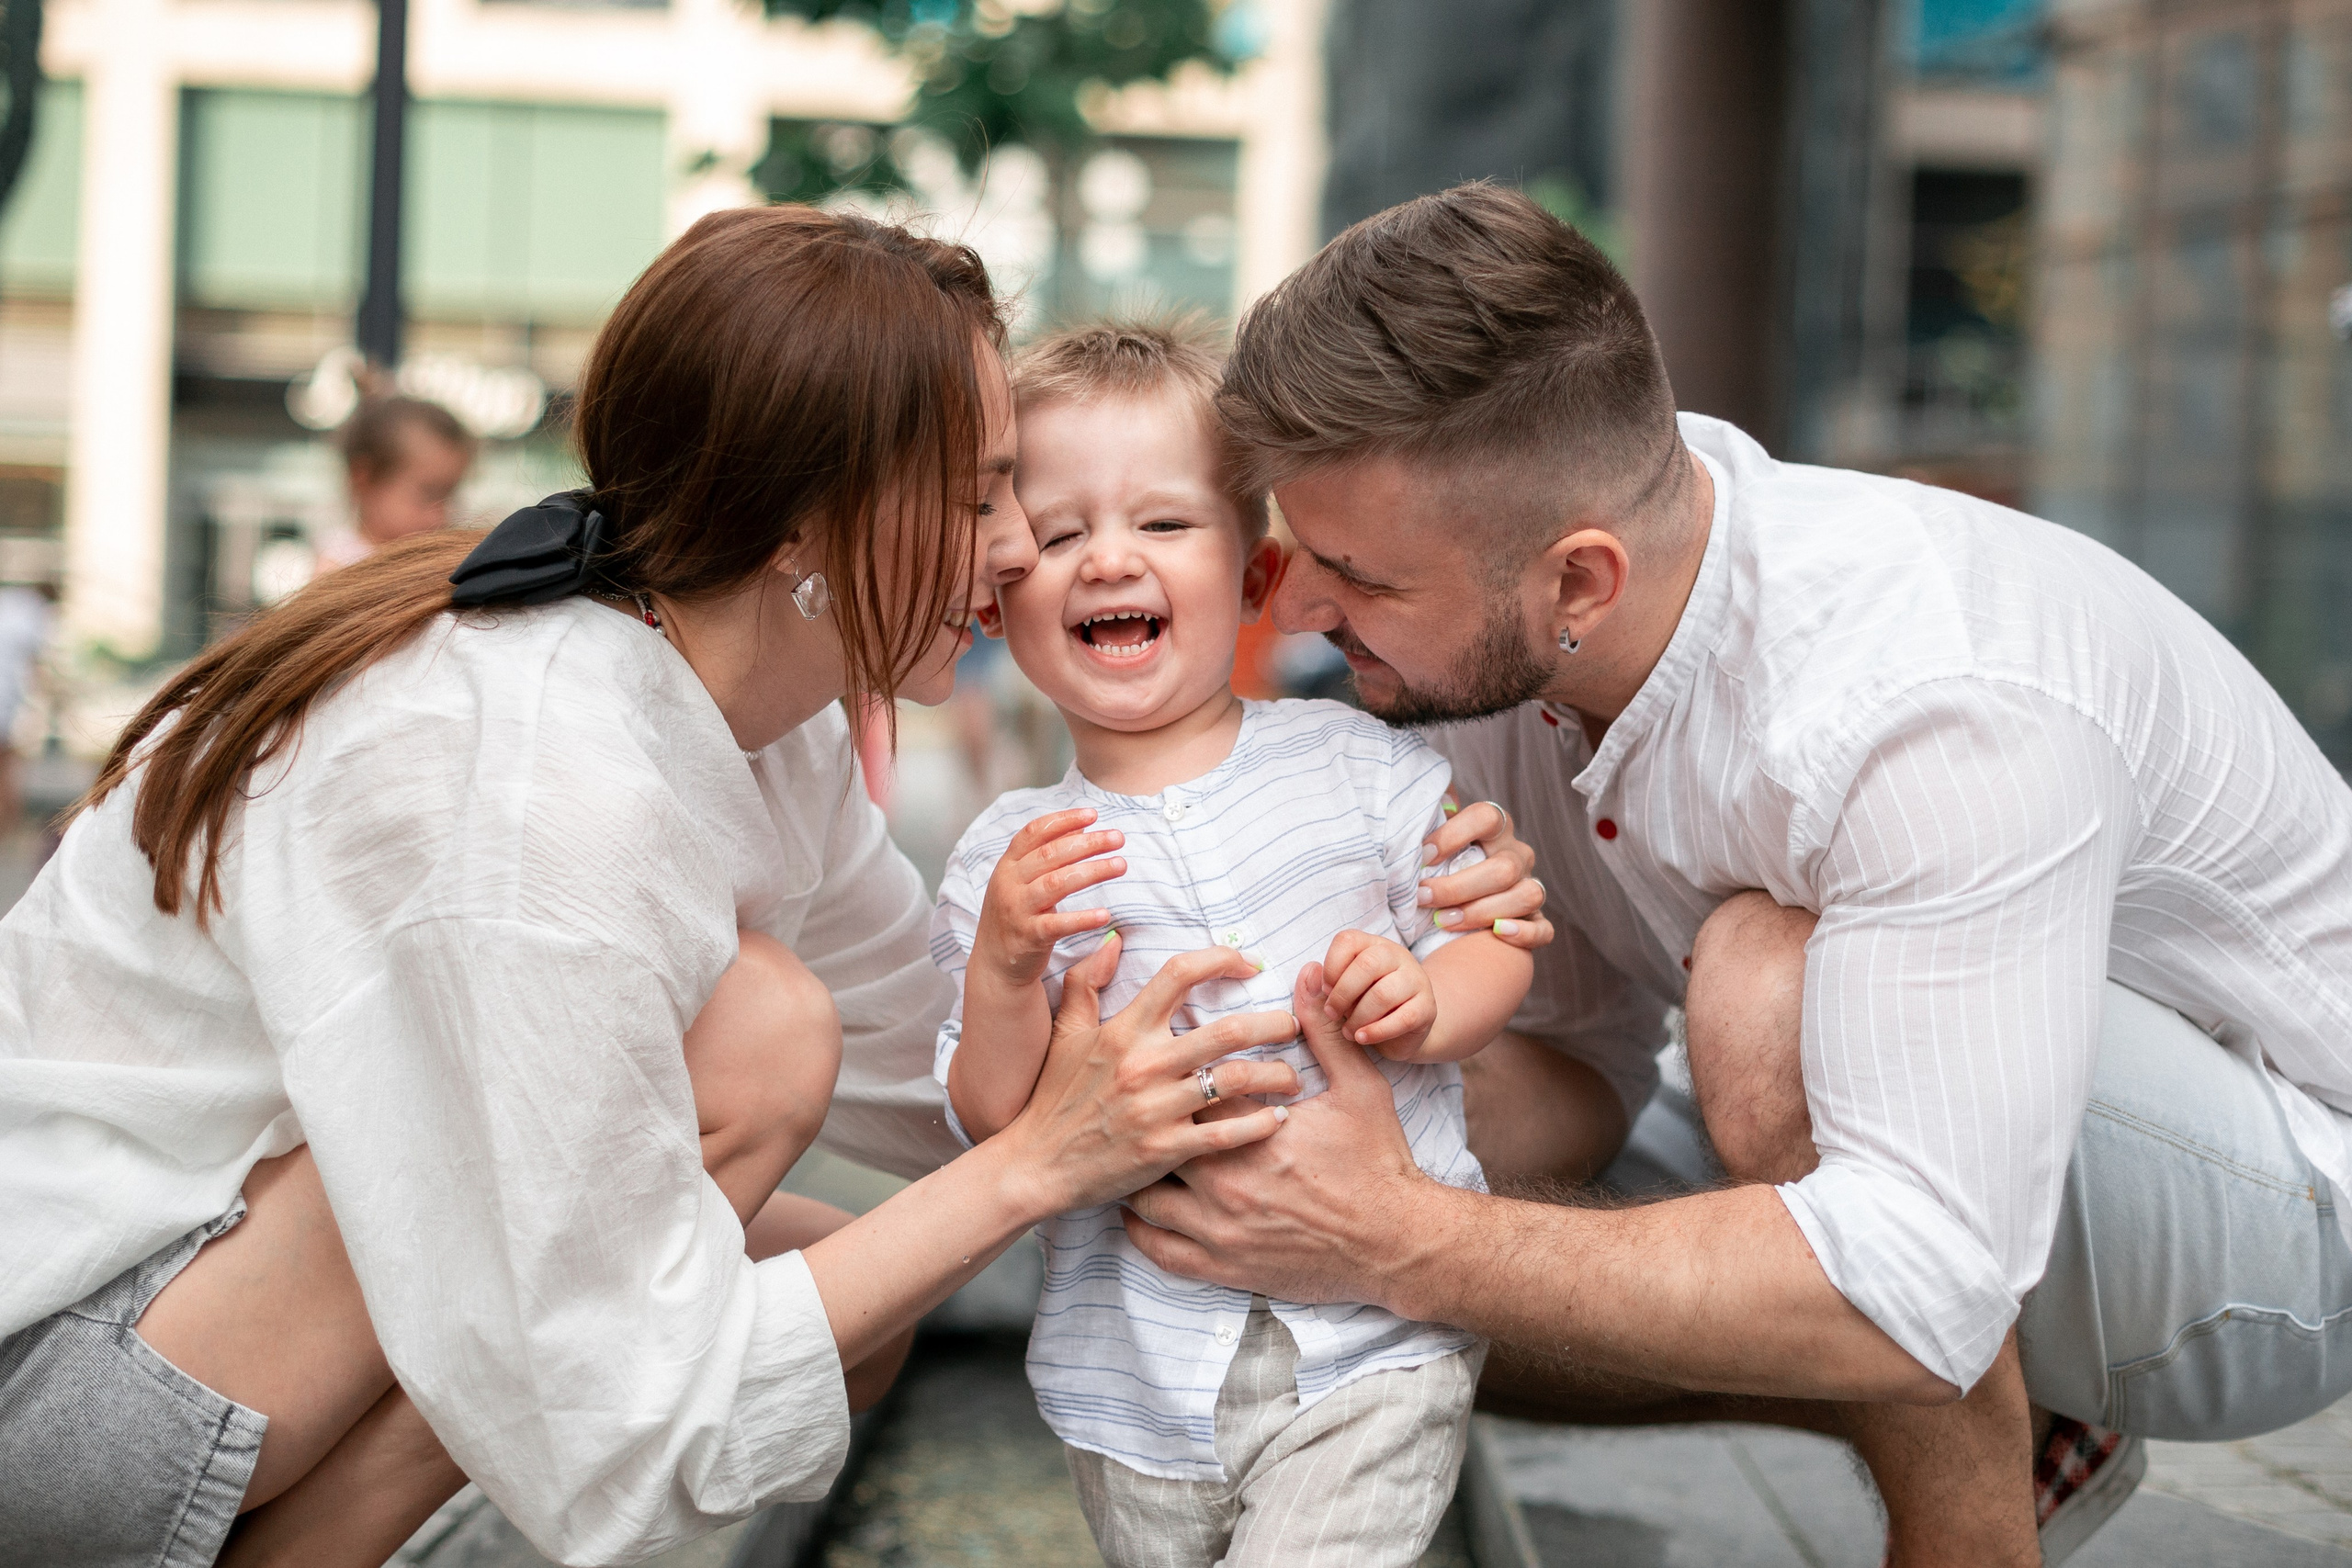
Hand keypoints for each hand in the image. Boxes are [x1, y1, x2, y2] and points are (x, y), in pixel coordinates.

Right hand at [975, 807, 1124, 986]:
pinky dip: (1082, 919)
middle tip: (1118, 838)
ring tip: (1121, 865)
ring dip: (1092, 872)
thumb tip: (1081, 828)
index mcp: (1008, 865)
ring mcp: (1017, 910)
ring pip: (1056, 884)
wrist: (994, 962)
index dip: (1063, 821)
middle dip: (1088, 843)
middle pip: (1050, 855)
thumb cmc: (1015, 914)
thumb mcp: (1022, 881)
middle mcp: (1009, 884)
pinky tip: (1105, 915)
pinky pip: (1058, 925)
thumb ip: (1047, 855)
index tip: (1092, 814)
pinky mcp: (1028, 937)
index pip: (1033, 833)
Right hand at [999, 936, 1306, 1214]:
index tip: (1248, 963)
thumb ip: (1087, 982)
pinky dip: (1261, 1124)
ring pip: (1237, 1080)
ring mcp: (1156, 1108)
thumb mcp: (1064, 1033)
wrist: (1035, 1165)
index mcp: (1124, 1029)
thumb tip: (1114, 939)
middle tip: (1291, 1026)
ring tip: (1292, 1076)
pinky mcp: (1166, 1149)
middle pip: (1228, 1030)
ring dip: (1277, 1075)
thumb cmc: (1053, 1097)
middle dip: (1272, 1024)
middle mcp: (1144, 1064)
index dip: (1222, 958)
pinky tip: (1277, 1119)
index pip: (1180, 974)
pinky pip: (1228, 1132)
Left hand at [1121, 963, 1438, 1310]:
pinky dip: (1141, 1231)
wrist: (1396, 1241)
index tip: (1178, 1068)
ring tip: (1141, 1157)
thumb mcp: (1359, 1087)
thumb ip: (1325, 1033)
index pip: (1188, 1089)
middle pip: (1157, 1140)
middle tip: (1150, 1110)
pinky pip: (1159, 1250)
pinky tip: (1140, 1211)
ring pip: (1146, 1198)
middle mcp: (1224, 1180)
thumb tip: (1305, 978)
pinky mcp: (1222, 1268)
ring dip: (1141, 1176)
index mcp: (1250, 1131)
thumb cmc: (1379, 1161)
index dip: (1179, 1075)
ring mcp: (1219, 1229)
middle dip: (1153, 1123)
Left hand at [1319, 930, 1433, 1058]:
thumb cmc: (1366, 1005)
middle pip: (1367, 964)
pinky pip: (1402, 1019)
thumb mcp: (1341, 993)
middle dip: (1342, 993)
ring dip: (1357, 1017)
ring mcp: (1416, 981)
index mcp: (1373, 945)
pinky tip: (1362, 1038)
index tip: (1324, 990)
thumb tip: (1309, 973)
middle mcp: (1397, 956)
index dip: (1330, 966)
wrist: (1406, 1029)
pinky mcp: (1428, 1008)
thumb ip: (1321, 986)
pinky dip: (1376, 1031)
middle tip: (1331, 1013)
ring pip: (1383, 994)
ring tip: (1347, 1032)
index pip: (1348, 941)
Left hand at [1420, 796, 1552, 950]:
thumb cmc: (1440, 866)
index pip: (1486, 817)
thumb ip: (1424, 827)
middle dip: (1458, 887)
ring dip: (1482, 912)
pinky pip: (1543, 928)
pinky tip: (1496, 933)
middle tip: (1423, 897)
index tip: (1423, 856)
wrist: (1456, 900)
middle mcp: (1517, 855)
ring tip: (1443, 922)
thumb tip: (1408, 816)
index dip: (1453, 834)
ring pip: (1526, 896)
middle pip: (1503, 868)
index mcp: (1496, 828)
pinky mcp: (1536, 919)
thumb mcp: (1432, 844)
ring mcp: (1530, 885)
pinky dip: (1523, 933)